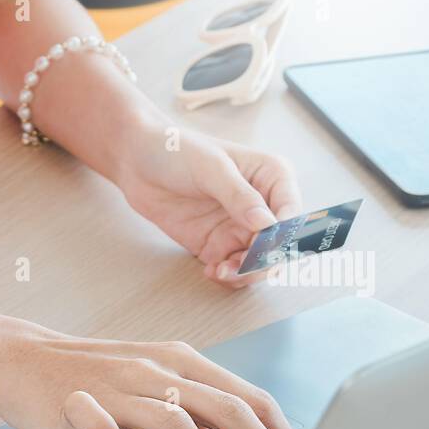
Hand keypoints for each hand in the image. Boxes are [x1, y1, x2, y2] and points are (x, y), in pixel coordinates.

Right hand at [0, 329, 301, 428]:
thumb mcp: (153, 388)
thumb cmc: (91, 380)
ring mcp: (115, 385)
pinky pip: (99, 419)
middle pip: (226, 408)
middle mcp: (155, 370)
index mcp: (182, 364)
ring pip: (174, 418)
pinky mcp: (74, 402)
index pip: (248, 398)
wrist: (20, 362)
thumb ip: (195, 412)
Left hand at [112, 122, 301, 287]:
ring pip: (257, 263)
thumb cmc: (177, 151)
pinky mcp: (216, 244)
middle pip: (278, 245)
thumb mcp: (211, 168)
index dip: (282, 235)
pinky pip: (231, 269)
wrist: (136, 161)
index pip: (291, 213)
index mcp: (273, 177)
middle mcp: (262, 205)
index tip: (263, 247)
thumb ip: (239, 197)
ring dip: (245, 274)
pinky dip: (227, 277)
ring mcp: (239, 227)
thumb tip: (267, 224)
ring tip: (221, 271)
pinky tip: (211, 272)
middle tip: (241, 266)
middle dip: (264, 261)